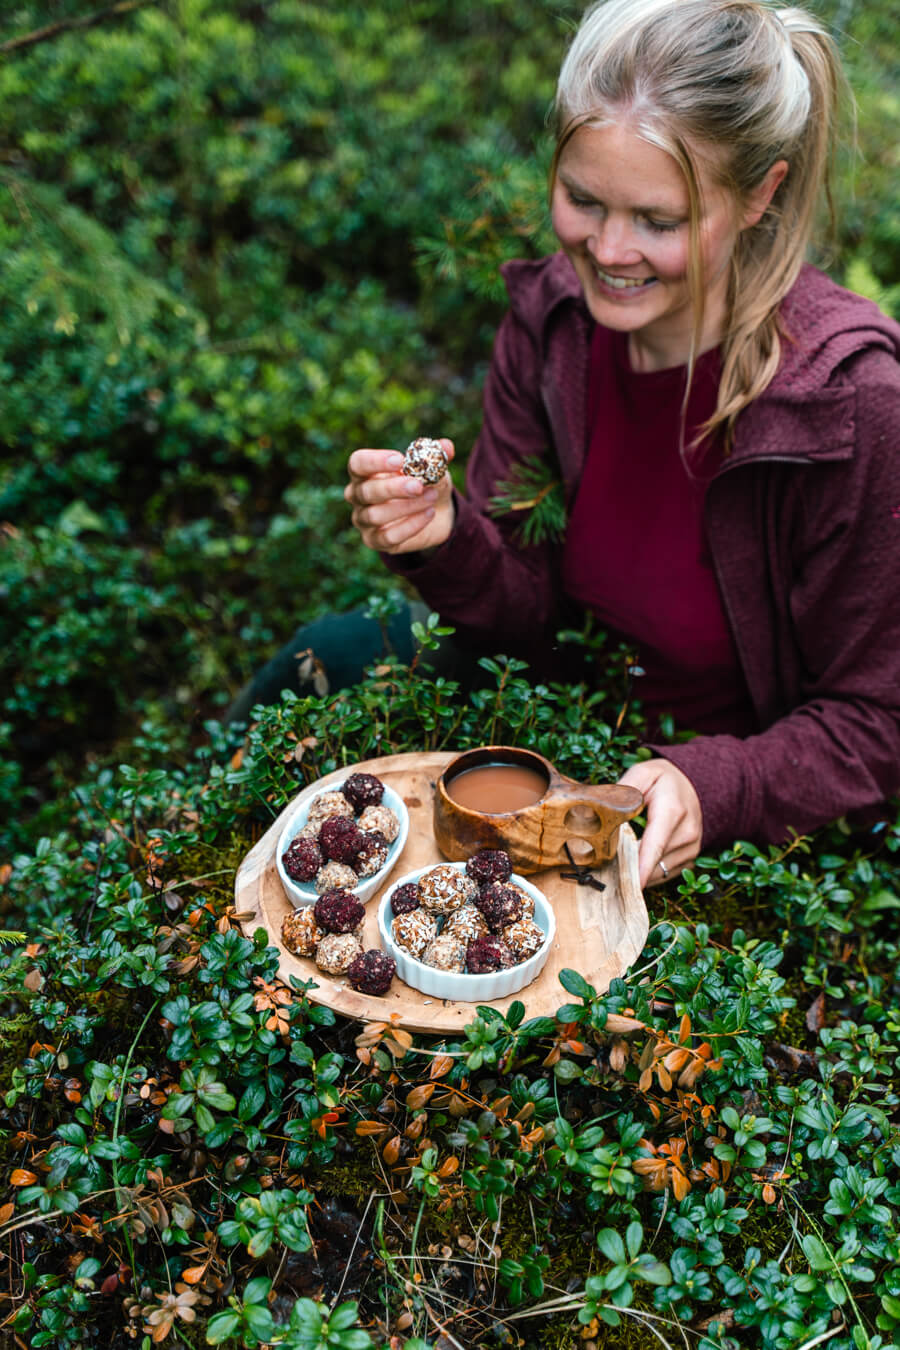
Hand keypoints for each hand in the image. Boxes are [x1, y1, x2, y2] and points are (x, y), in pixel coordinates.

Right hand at [345, 439, 455, 553]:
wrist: (436, 513)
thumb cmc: (425, 484)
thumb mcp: (433, 467)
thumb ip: (437, 455)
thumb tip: (446, 446)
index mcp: (365, 472)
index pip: (358, 463)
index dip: (375, 462)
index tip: (400, 460)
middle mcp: (358, 496)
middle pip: (366, 492)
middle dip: (393, 488)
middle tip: (418, 485)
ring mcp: (364, 520)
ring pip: (376, 515)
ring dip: (407, 506)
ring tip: (431, 497)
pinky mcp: (375, 541)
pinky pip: (388, 537)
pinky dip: (410, 526)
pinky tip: (429, 514)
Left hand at [619, 758, 702, 888]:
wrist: (691, 783)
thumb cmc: (662, 779)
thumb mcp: (642, 773)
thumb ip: (623, 790)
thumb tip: (601, 810)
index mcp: (672, 811)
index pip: (655, 846)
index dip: (642, 867)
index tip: (632, 884)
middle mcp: (687, 832)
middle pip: (654, 861)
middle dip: (630, 867)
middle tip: (606, 868)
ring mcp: (692, 847)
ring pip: (660, 872)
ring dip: (640, 871)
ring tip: (620, 862)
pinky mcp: (691, 858)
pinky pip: (666, 874)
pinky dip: (650, 872)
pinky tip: (636, 863)